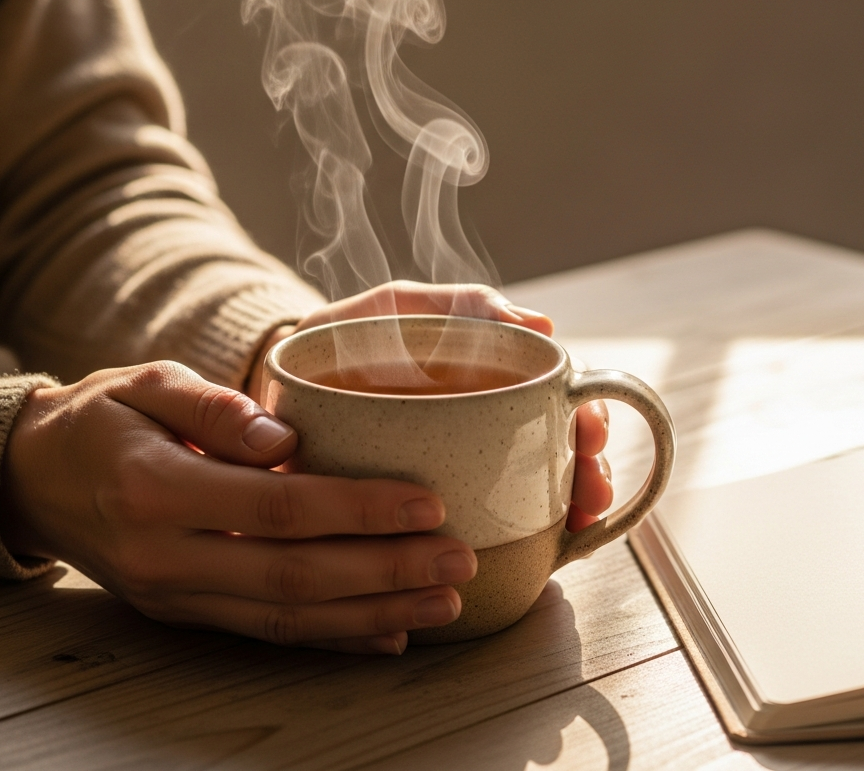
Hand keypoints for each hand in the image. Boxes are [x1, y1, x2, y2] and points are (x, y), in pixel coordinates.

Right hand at [0, 361, 477, 653]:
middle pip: (295, 575)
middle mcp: (165, 557)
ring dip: (375, 613)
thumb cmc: (102, 419)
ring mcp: (175, 595)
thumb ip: (215, 407)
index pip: (278, 507)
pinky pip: (268, 634)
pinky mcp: (185, 613)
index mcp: (156, 490)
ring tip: (445, 603)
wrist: (32, 480)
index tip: (429, 503)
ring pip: (288, 617)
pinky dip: (334, 638)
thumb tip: (285, 435)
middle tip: (460, 561)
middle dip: (387, 572)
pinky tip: (390, 633)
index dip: (359, 510)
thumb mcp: (147, 383)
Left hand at [245, 281, 612, 532]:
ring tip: (572, 530)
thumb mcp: (396, 308)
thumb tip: (539, 326)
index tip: (593, 438)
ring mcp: (458, 475)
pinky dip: (512, 548)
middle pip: (555, 456)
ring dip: (562, 515)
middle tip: (591, 497)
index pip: (554, 402)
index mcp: (483, 384)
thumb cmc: (341, 340)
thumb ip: (459, 305)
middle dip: (587, 476)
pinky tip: (531, 559)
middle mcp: (481, 432)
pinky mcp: (419, 518)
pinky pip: (478, 535)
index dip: (587, 419)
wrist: (270, 391)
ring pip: (529, 500)